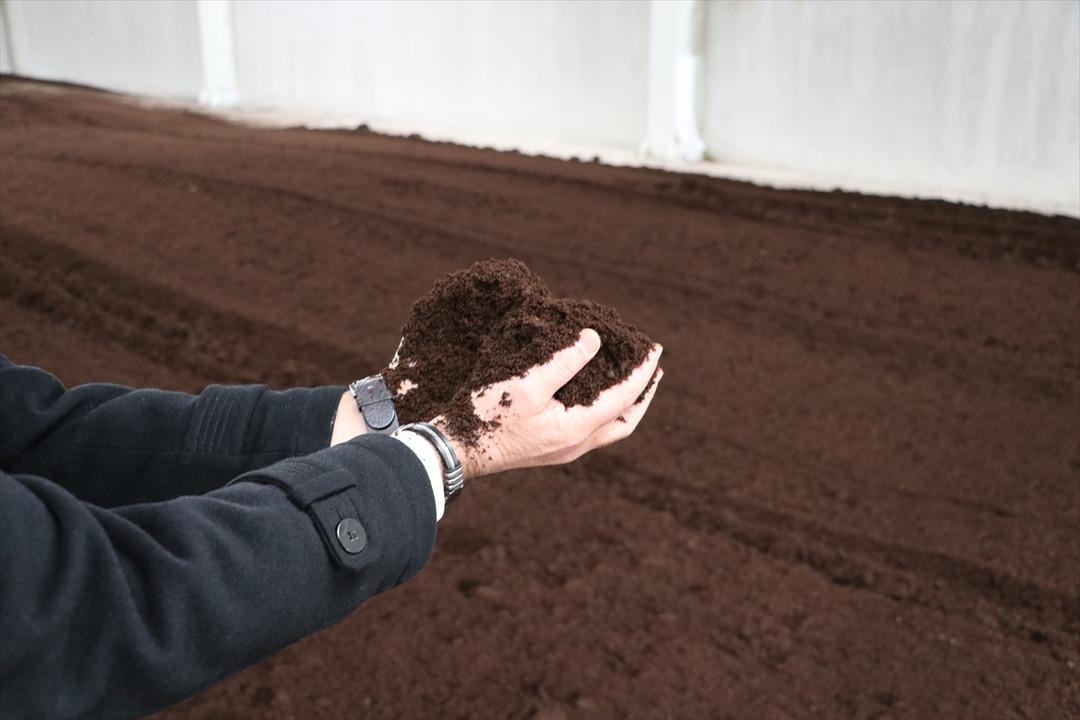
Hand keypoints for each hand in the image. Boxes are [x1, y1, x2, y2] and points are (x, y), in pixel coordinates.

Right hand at [435, 329, 662, 477]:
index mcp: (576, 428)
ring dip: (626, 404)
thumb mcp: (526, 381)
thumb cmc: (488, 414)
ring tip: (633, 381)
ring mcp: (564, 450)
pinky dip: (606, 410)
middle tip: (654, 368)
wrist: (459, 449)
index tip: (654, 349)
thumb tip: (594, 339)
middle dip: (644, 394)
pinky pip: (593, 430)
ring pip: (610, 429)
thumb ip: (564, 360)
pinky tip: (596, 394)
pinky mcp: (551, 449)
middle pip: (625, 421)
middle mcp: (576, 444)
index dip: (641, 372)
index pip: (623, 397)